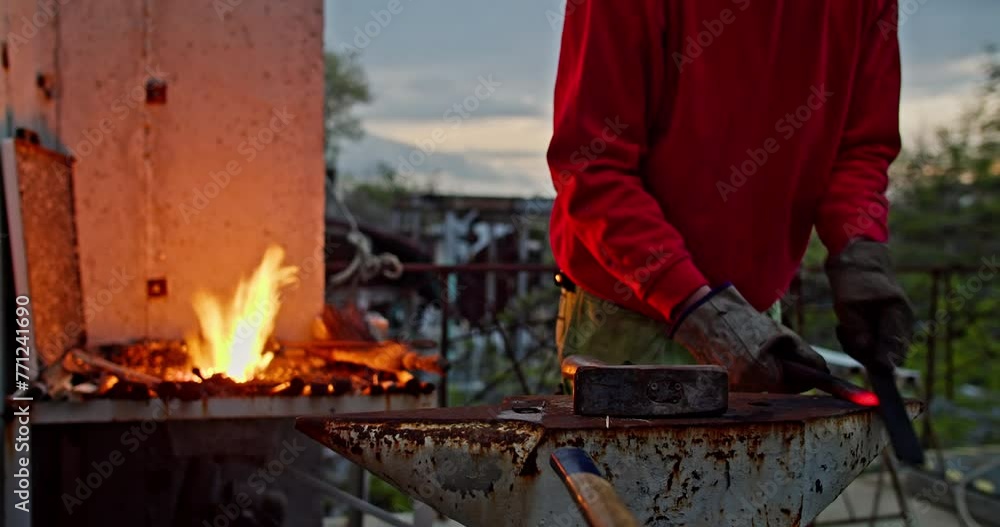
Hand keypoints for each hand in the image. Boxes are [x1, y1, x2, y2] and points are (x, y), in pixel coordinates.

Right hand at [668, 284, 828, 392]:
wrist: (705, 317)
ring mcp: (732, 388)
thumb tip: (824, 371)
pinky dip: (752, 374)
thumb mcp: (780, 334)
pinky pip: (748, 385)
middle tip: (778, 353)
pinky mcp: (724, 386)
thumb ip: (805, 355)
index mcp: (762, 373)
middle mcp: (746, 386)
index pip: (795, 386)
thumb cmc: (742, 321)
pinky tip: (744, 356)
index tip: (810, 371)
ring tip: (758, 351)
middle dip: (784, 374)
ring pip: (764, 388)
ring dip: (768, 374)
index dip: (803, 376)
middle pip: (779, 389)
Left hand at [826, 240, 913, 371]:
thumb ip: (858, 332)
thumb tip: (869, 357)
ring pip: (882, 348)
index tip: (872, 371)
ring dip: (861, 346)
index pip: (896, 349)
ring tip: (844, 328)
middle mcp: (903, 319)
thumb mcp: (847, 305)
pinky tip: (847, 328)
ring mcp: (897, 320)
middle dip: (867, 353)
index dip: (883, 363)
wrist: (857, 255)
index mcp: (898, 312)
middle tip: (846, 336)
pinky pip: (877, 340)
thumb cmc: (852, 277)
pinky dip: (861, 339)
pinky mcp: (887, 321)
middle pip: (891, 353)